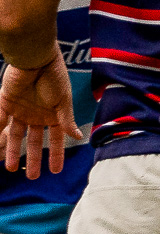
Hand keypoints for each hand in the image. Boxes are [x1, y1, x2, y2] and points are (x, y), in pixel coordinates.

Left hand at [0, 58, 82, 179]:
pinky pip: (0, 120)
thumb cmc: (54, 76)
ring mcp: (21, 110)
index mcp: (54, 116)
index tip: (55, 171)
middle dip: (33, 159)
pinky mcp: (6, 102)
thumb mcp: (63, 100)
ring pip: (16, 135)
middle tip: (32, 177)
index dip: (55, 155)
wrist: (35, 56)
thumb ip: (66, 120)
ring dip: (13, 151)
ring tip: (10, 168)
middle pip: (34, 142)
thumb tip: (78, 138)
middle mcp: (38, 116)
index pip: (55, 140)